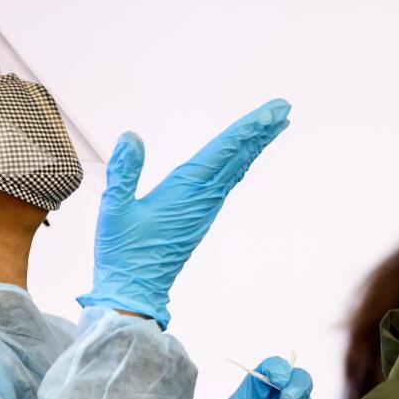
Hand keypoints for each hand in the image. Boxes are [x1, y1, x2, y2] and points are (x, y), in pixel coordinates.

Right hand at [78, 99, 291, 326]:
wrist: (134, 291)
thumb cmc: (122, 253)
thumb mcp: (114, 211)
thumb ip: (124, 173)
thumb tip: (132, 137)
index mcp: (183, 192)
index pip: (222, 152)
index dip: (246, 130)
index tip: (270, 113)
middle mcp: (201, 199)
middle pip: (237, 157)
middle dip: (260, 131)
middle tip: (284, 107)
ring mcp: (203, 209)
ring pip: (235, 169)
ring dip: (253, 145)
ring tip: (272, 125)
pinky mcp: (200, 217)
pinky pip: (226, 183)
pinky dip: (239, 164)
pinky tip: (245, 157)